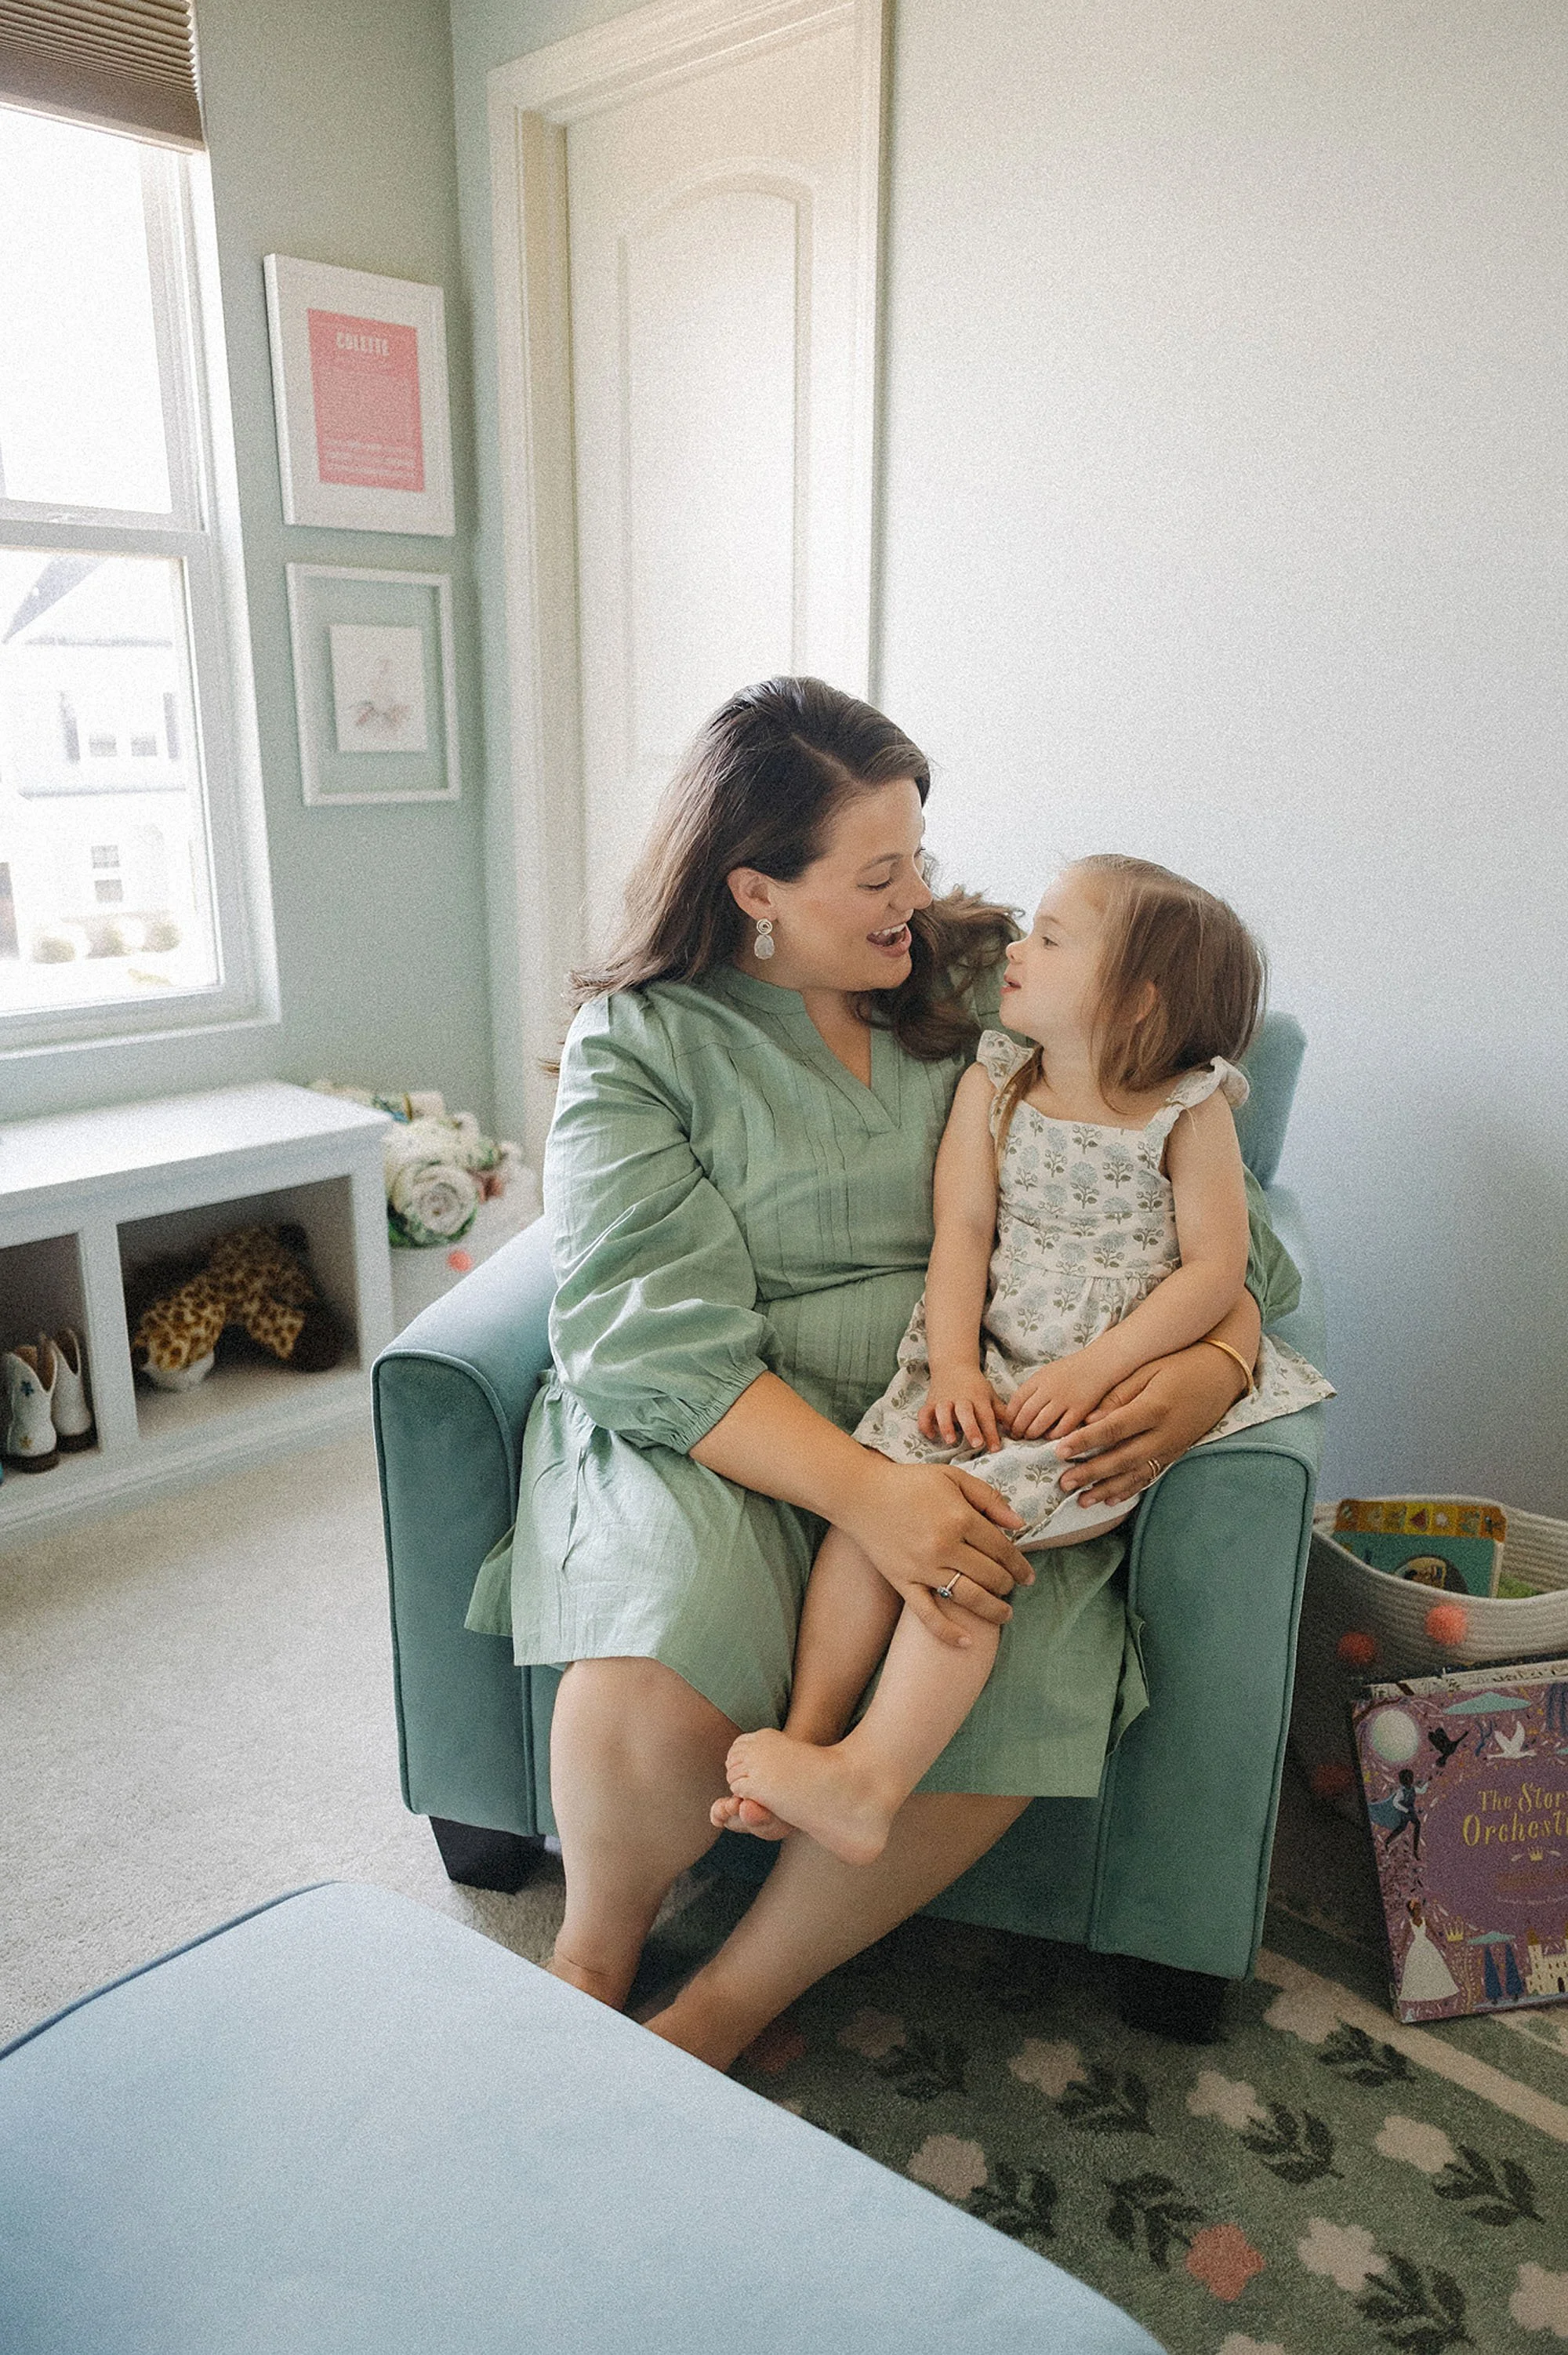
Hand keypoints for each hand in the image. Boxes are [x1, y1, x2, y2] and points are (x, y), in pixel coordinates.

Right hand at [843, 1457, 1033, 1649]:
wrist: (859, 1493)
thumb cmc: (908, 1482)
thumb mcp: (952, 1477)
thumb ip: (988, 1498)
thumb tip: (1020, 1524)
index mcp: (960, 1517)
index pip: (1002, 1549)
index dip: (1019, 1565)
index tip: (1027, 1576)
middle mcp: (945, 1545)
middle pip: (990, 1575)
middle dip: (1007, 1585)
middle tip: (1011, 1589)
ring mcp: (923, 1567)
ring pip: (969, 1597)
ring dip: (993, 1610)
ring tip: (1004, 1615)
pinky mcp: (903, 1581)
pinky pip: (928, 1614)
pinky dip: (948, 1632)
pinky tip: (967, 1643)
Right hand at [918, 1365, 1003, 1449]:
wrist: (953, 1365)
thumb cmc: (975, 1385)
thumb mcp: (990, 1395)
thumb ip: (1000, 1412)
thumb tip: (1013, 1429)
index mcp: (978, 1397)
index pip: (986, 1416)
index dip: (991, 1433)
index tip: (995, 1448)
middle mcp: (961, 1399)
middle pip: (965, 1413)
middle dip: (970, 1428)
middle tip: (976, 1444)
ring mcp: (944, 1400)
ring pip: (943, 1411)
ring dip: (946, 1425)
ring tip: (951, 1440)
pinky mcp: (930, 1402)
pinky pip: (924, 1413)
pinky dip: (925, 1424)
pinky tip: (930, 1435)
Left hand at [1001, 1347, 1115, 1441]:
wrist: (1099, 1363)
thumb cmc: (1071, 1370)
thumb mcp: (1046, 1372)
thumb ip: (1033, 1388)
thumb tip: (1016, 1409)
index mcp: (1038, 1379)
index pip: (1016, 1401)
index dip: (1009, 1417)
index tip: (1007, 1426)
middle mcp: (1049, 1389)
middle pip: (1025, 1414)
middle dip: (1018, 1429)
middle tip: (1016, 1436)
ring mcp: (1064, 1399)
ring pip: (1040, 1423)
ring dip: (1032, 1433)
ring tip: (1030, 1437)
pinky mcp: (1080, 1409)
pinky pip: (1062, 1428)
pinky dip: (1053, 1435)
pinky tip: (1050, 1436)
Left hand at [1053, 1342, 1247, 1508]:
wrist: (1221, 1375)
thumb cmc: (1180, 1364)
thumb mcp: (1148, 1369)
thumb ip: (1119, 1393)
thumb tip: (1090, 1419)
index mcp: (1154, 1408)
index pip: (1114, 1429)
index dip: (1086, 1441)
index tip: (1060, 1450)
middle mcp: (1163, 1434)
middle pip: (1122, 1459)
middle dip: (1091, 1473)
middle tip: (1063, 1482)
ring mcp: (1171, 1448)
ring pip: (1135, 1475)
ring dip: (1107, 1489)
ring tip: (1082, 1501)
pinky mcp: (1175, 1454)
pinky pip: (1149, 1476)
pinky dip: (1129, 1490)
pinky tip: (1111, 1500)